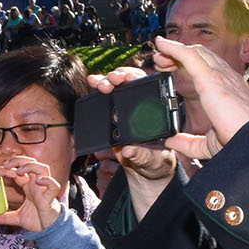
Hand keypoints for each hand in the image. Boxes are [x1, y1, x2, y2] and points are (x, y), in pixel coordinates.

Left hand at [0, 156, 65, 232]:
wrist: (49, 230)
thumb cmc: (38, 220)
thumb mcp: (17, 218)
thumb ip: (4, 217)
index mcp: (29, 186)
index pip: (17, 172)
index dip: (6, 169)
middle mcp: (36, 185)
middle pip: (30, 163)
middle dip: (18, 161)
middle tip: (6, 165)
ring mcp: (44, 189)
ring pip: (42, 168)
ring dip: (31, 166)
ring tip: (20, 171)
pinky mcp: (51, 197)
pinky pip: (53, 185)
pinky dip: (47, 180)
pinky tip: (39, 181)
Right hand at [86, 68, 179, 182]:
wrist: (145, 171)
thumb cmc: (155, 162)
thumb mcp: (153, 161)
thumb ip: (142, 157)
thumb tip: (128, 150)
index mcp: (155, 113)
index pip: (149, 89)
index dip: (138, 80)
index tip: (129, 78)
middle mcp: (140, 107)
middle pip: (131, 83)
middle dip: (120, 77)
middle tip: (113, 79)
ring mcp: (125, 110)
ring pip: (117, 87)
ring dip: (107, 80)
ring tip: (99, 82)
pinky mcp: (111, 117)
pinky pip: (105, 99)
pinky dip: (98, 88)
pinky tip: (92, 81)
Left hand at [152, 37, 248, 158]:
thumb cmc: (239, 140)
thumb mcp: (208, 144)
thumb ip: (189, 142)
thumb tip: (172, 142)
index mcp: (228, 89)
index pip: (208, 67)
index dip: (189, 64)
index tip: (171, 70)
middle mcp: (226, 76)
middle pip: (200, 55)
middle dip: (179, 55)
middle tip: (161, 63)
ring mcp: (220, 74)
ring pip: (194, 51)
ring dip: (173, 50)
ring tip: (158, 52)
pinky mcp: (210, 76)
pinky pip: (188, 54)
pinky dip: (172, 47)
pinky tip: (161, 44)